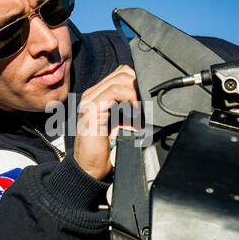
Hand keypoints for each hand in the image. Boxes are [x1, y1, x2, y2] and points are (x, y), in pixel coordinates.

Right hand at [73, 65, 138, 179]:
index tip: (149, 96)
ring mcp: (89, 100)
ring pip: (119, 80)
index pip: (120, 75)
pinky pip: (114, 92)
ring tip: (143, 111)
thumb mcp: (119, 124)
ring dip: (136, 93)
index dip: (137, 81)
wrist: (89, 167)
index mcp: (97, 96)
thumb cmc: (102, 149)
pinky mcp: (91, 109)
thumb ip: (127, 111)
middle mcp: (91, 95)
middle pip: (121, 73)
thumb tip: (145, 105)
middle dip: (139, 85)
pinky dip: (130, 99)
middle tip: (148, 104)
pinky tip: (136, 113)